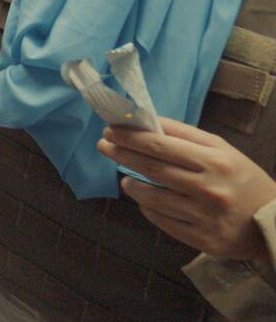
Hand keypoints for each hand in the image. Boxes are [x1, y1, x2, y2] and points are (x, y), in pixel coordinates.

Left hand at [100, 119, 275, 260]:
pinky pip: (162, 221)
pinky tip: (144, 200)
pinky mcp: (202, 239)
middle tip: (103, 145)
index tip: (110, 129)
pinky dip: (147, 209)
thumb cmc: (242, 179)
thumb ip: (184, 135)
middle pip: (152, 168)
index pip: (161, 144)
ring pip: (152, 197)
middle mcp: (209, 188)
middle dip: (122, 154)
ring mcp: (204, 217)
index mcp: (215, 161)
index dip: (130, 136)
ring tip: (125, 178)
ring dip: (132, 184)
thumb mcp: (222, 149)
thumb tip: (145, 122)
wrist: (272, 222)